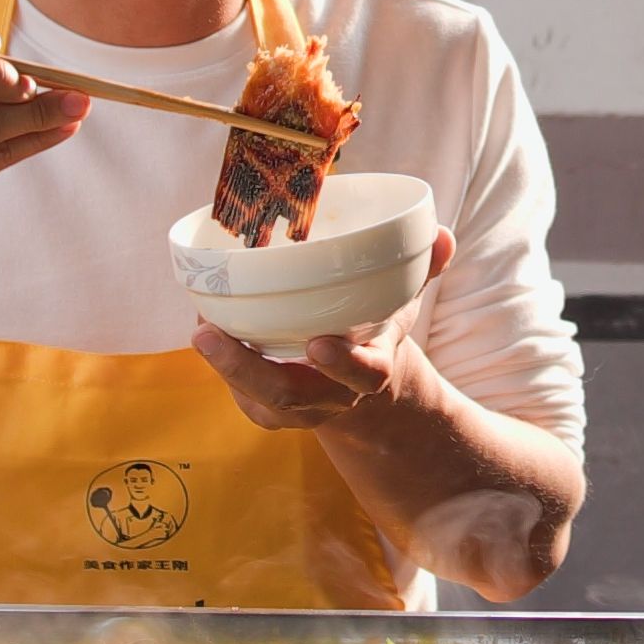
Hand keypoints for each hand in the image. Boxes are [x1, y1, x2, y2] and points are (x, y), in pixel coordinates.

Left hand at [191, 228, 456, 430]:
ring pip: (255, 398)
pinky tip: (204, 324)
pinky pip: (238, 392)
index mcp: (371, 371)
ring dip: (223, 366)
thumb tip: (444, 236)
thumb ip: (422, 270)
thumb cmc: (374, 330)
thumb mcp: (401, 303)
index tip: (320, 344)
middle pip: (289, 395)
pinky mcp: (264, 406)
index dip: (344, 364)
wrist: (358, 386)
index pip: (364, 375)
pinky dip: (220, 362)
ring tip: (199, 329)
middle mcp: (331, 396)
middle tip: (210, 335)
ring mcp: (294, 407)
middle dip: (248, 370)